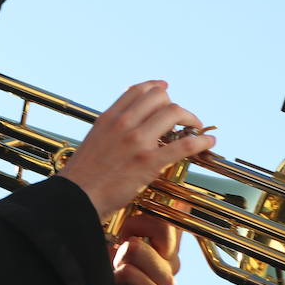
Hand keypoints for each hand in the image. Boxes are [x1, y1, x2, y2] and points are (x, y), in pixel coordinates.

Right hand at [58, 81, 214, 221]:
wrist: (77, 197)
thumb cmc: (83, 175)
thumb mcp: (94, 140)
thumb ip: (111, 128)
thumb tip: (127, 122)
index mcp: (110, 117)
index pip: (139, 90)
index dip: (157, 87)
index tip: (165, 89)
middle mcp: (124, 124)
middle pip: (160, 97)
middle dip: (175, 105)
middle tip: (183, 117)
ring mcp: (138, 141)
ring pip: (174, 113)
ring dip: (191, 118)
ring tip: (196, 127)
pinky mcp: (149, 162)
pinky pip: (184, 144)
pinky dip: (200, 141)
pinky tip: (208, 142)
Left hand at [94, 212, 181, 284]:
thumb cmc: (106, 279)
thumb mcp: (118, 242)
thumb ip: (138, 220)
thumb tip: (168, 197)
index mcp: (167, 246)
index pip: (173, 216)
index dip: (148, 213)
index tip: (129, 225)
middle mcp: (172, 262)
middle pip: (161, 226)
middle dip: (131, 228)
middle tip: (119, 245)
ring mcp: (167, 281)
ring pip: (137, 248)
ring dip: (117, 259)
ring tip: (114, 272)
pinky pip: (130, 272)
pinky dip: (114, 277)